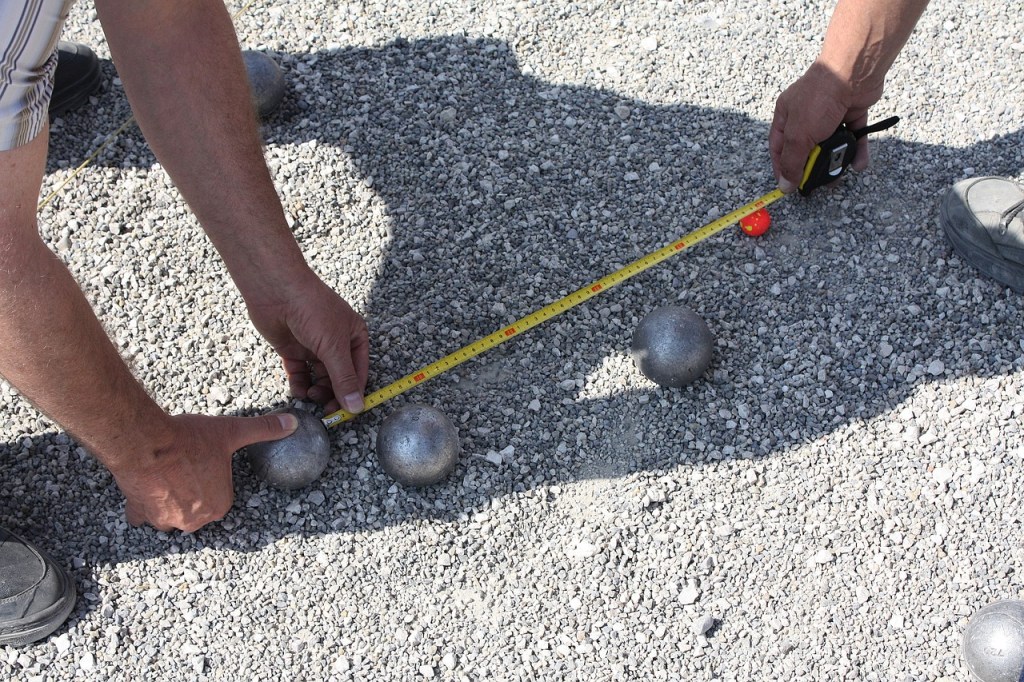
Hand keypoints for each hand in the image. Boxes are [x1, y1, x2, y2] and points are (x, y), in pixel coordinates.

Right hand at [113, 411, 297, 531]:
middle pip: (195, 508)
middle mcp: (194, 520)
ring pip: (170, 515)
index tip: (204, 464)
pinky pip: (143, 516)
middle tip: (185, 468)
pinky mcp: (141, 514)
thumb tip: (291, 423)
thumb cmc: (189, 439)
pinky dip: (144, 505)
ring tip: (166, 476)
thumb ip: (264, 429)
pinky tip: (146, 488)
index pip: (219, 496)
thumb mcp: (231, 430)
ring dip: (168, 500)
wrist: (146, 442)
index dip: (211, 478)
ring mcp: (166, 520)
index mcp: (219, 505)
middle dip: (191, 492)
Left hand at [244, 268, 369, 414]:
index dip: (354, 393)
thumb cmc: (312, 309)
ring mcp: (314, 346)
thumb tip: (356, 407)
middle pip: (339, 378)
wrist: (276, 290)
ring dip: (316, 391)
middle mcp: (336, 343)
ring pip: (319, 378)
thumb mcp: (334, 347)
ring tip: (310, 397)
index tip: (347, 412)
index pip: (359, 372)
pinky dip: (299, 384)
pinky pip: (300, 373)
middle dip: (333, 394)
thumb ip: (344, 379)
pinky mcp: (293, 350)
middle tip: (326, 411)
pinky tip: (298, 390)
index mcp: (354, 336)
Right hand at [769, 62, 884, 191]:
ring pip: (831, 144)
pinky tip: (859, 164)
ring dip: (837, 160)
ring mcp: (829, 114)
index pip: (779, 147)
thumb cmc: (819, 98)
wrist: (852, 73)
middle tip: (818, 183)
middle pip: (806, 148)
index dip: (783, 167)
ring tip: (841, 173)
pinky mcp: (851, 113)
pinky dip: (857, 150)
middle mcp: (806, 115)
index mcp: (786, 116)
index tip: (789, 185)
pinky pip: (854, 137)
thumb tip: (785, 185)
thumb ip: (792, 163)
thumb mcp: (798, 136)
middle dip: (813, 166)